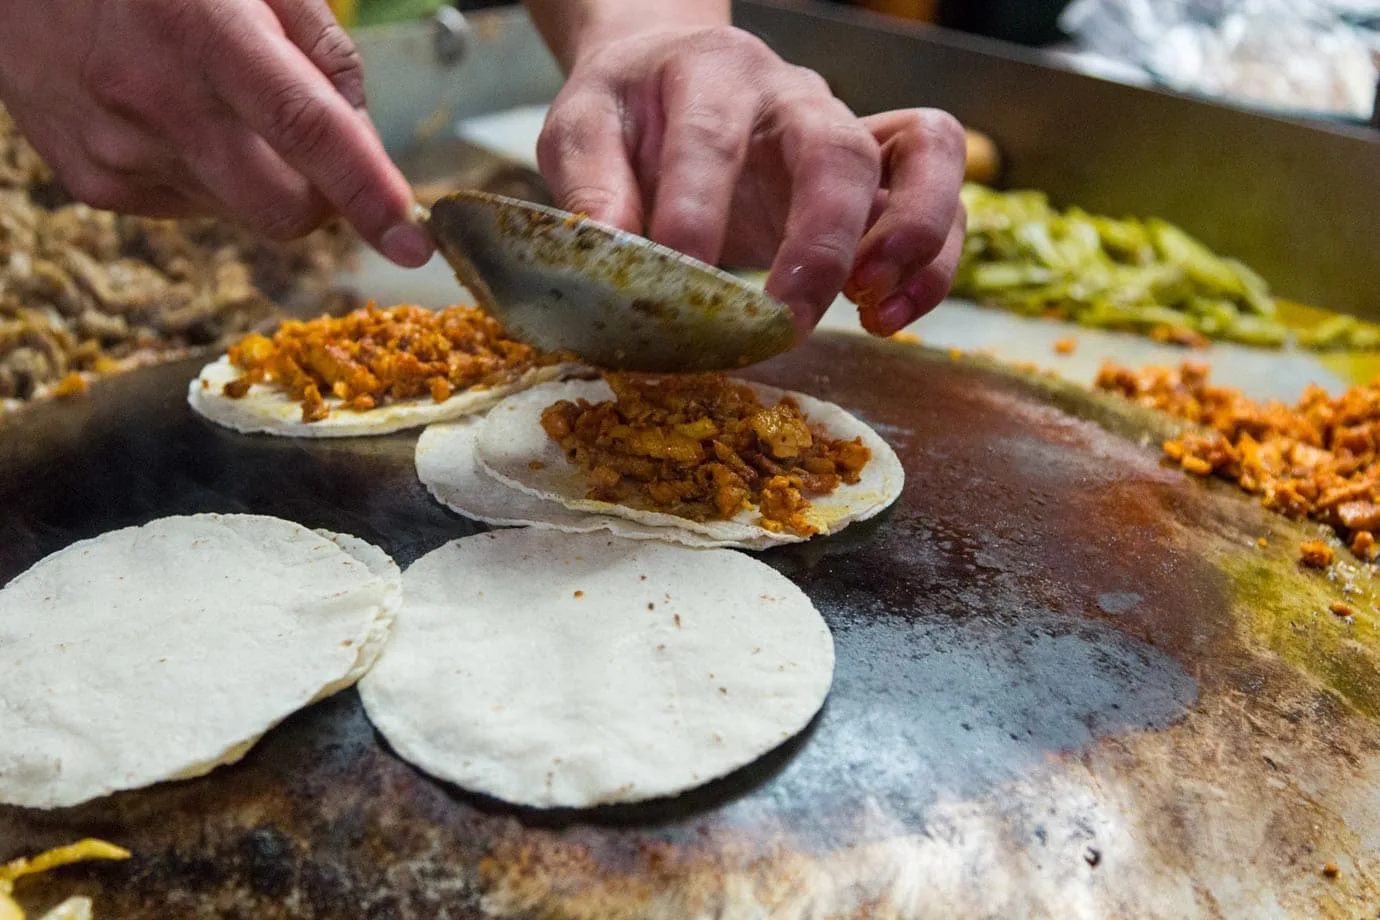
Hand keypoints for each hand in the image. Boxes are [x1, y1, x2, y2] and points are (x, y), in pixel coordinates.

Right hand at [0, 0, 431, 265]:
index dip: (368, 194)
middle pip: (284, 212)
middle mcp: (157, 103)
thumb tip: (365, 140)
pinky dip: (204, 174)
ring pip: (240, 212)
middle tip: (316, 148)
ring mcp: (117, 152)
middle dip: (323, 199)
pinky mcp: (91, 182)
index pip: (308, 132)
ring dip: (257, 176)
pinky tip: (170, 115)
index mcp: (206, 34)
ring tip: (214, 99)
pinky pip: (189, 206)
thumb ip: (323, 51)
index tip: (414, 243)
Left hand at [535, 26, 965, 338]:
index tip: (683, 284)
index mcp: (710, 75)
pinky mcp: (872, 174)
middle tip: (789, 321)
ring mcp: (844, 129)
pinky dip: (931, 260)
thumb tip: (614, 265)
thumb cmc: (627, 111)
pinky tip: (882, 314)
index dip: (699, 212)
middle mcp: (793, 96)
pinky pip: (941, 195)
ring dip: (912, 239)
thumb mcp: (581, 132)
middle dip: (821, 245)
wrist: (665, 71)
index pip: (712, 138)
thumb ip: (592, 190)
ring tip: (873, 310)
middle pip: (838, 149)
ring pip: (924, 154)